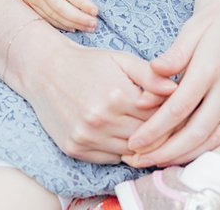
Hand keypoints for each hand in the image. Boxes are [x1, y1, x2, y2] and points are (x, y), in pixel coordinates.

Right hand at [2, 0, 97, 31]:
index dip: (82, 3)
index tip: (96, 11)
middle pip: (60, 7)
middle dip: (79, 18)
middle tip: (94, 24)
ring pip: (53, 15)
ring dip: (72, 24)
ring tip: (88, 28)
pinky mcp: (29, 2)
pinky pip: (45, 17)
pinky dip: (59, 24)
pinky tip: (73, 27)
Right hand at [9, 23, 176, 161]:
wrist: (44, 69)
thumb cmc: (87, 63)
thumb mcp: (121, 60)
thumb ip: (151, 75)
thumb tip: (176, 90)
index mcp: (116, 96)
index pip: (158, 119)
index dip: (169, 117)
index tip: (173, 113)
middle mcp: (100, 120)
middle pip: (146, 139)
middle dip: (157, 133)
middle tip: (162, 125)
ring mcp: (86, 137)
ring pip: (129, 153)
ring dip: (139, 144)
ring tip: (140, 129)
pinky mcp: (75, 149)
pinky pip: (109, 158)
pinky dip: (119, 150)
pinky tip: (119, 134)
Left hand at [124, 0, 219, 166]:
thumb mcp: (195, 25)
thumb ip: (175, 54)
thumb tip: (152, 73)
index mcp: (211, 66)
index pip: (178, 108)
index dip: (155, 129)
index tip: (134, 142)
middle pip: (196, 132)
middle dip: (166, 151)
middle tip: (141, 159)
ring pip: (216, 139)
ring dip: (187, 155)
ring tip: (160, 161)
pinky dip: (210, 147)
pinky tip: (191, 151)